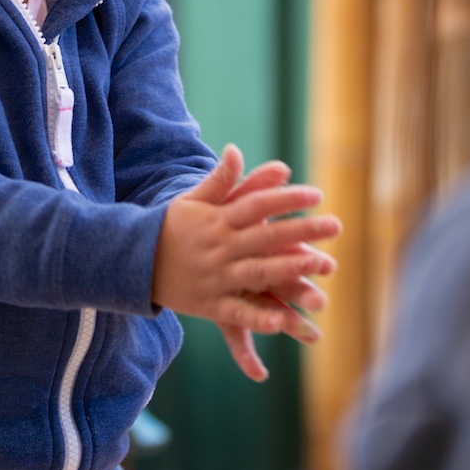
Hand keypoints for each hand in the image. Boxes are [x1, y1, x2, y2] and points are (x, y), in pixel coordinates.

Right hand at [152, 145, 339, 378]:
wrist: (134, 262)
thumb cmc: (170, 228)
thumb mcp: (192, 200)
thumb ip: (220, 180)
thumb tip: (236, 149)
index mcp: (217, 220)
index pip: (258, 204)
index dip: (288, 198)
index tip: (317, 193)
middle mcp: (219, 247)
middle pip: (266, 236)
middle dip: (302, 230)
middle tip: (335, 225)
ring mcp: (216, 277)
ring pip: (258, 272)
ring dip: (290, 268)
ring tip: (320, 262)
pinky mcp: (211, 305)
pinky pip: (238, 312)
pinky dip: (259, 317)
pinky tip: (283, 320)